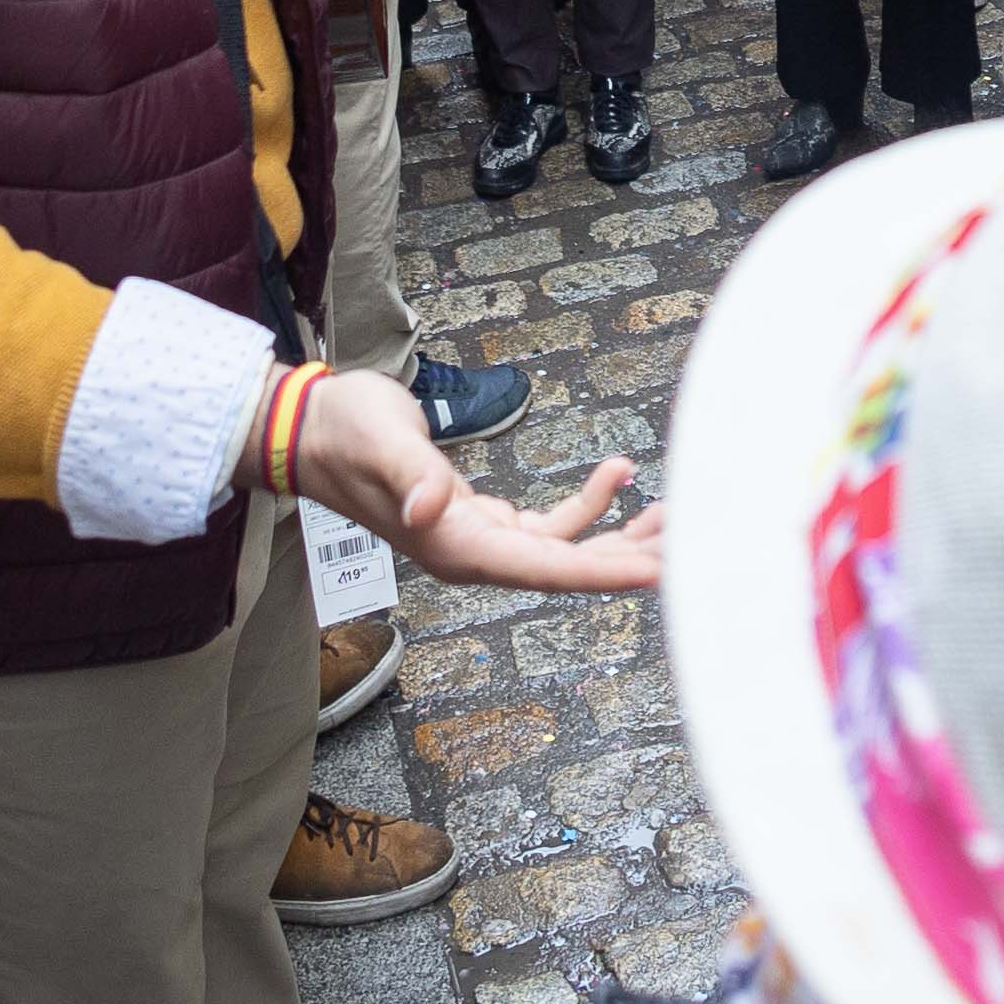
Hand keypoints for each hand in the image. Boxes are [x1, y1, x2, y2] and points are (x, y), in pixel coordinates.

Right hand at [287, 377, 662, 594]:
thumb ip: (409, 473)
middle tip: (697, 543)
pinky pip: (547, 527)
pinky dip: (587, 504)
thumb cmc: (341, 431)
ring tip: (676, 515)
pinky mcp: (480, 519)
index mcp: (455, 547)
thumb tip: (430, 506)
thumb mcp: (378, 440)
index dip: (606, 572)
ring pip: (566, 551)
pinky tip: (619, 474)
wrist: (305, 430)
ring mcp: (477, 540)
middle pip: (568, 569)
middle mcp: (470, 554)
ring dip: (621, 536)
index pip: (546, 568)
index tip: (660, 574)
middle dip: (631, 559)